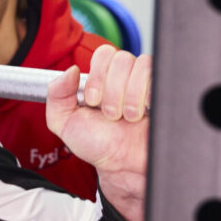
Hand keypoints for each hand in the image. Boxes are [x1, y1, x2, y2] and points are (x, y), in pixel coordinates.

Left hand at [46, 44, 148, 220]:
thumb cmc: (98, 144)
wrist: (124, 167)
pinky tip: (145, 112)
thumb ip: (56, 95)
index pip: (104, 54)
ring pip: (141, 65)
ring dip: (131, 95)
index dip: (97, 76)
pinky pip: (160, 77)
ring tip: (128, 117)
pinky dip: (148, 95)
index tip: (93, 102)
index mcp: (104, 78)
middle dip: (112, 90)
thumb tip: (70, 70)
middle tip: (111, 114)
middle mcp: (127, 76)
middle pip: (122, 59)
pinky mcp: (164, 92)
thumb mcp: (65, 122)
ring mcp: (147, 83)